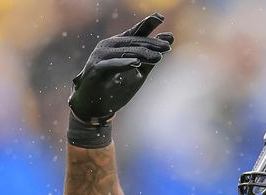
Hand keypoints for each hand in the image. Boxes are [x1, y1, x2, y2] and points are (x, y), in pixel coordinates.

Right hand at [67, 13, 172, 146]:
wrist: (94, 106)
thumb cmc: (115, 87)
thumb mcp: (139, 70)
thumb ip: (153, 55)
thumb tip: (170, 38)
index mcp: (118, 44)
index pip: (135, 32)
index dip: (147, 24)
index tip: (161, 17)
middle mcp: (108, 46)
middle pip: (133, 42)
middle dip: (151, 44)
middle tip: (167, 47)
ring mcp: (101, 57)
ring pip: (125, 52)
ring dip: (142, 55)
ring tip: (158, 58)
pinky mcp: (96, 70)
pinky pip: (112, 65)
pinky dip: (124, 64)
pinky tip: (137, 63)